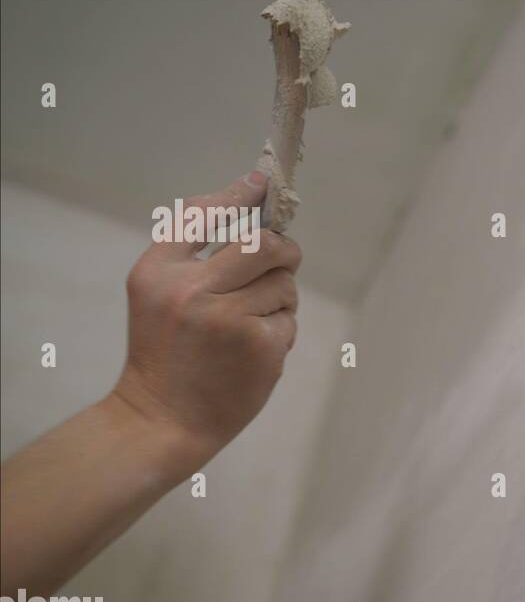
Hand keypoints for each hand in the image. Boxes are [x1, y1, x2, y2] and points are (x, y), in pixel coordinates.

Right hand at [112, 171, 302, 462]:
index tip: (262, 182)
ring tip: (250, 324)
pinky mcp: (260, 345)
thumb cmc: (166, 352)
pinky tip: (254, 352)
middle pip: (264, 243)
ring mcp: (229, 318)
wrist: (163, 419)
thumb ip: (195, 251)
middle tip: (283, 260)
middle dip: (284, 249)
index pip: (203, 213)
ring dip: (279, 299)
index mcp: (159, 271)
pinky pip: (288, 319)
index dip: (239, 195)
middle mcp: (191, 289)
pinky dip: (279, 331)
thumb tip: (249, 202)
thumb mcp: (158, 293)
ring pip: (283, 283)